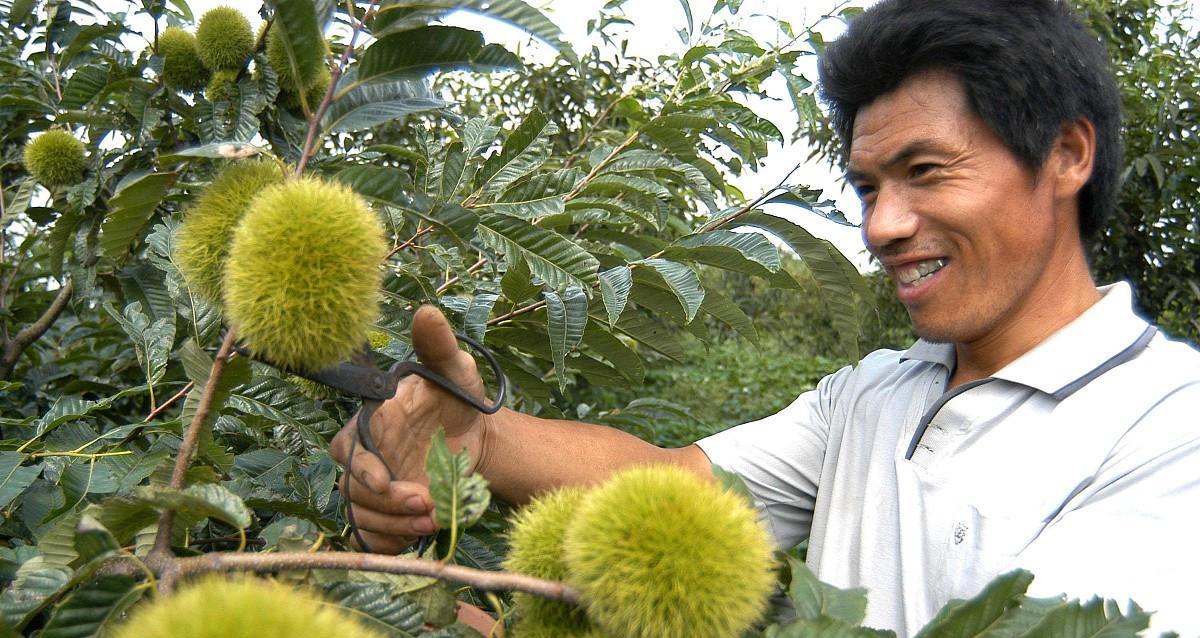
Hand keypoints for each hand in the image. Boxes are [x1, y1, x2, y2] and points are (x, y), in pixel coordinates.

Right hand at [330, 305, 489, 552]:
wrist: (479, 439)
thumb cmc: (459, 400)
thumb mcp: (455, 370)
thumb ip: (437, 346)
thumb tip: (427, 311)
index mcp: (370, 424)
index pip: (348, 450)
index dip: (364, 469)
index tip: (391, 482)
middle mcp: (365, 459)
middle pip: (353, 491)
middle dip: (386, 505)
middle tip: (426, 506)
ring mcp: (374, 489)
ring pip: (363, 517)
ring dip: (393, 526)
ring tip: (432, 522)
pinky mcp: (386, 514)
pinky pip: (369, 538)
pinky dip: (386, 545)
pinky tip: (414, 540)